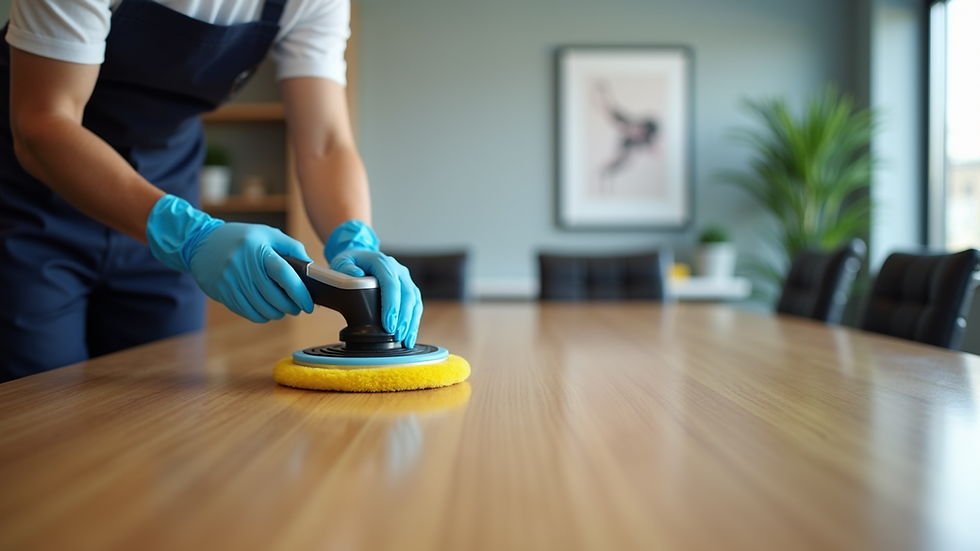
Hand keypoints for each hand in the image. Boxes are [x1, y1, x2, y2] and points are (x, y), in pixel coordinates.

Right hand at [146, 195, 313, 322]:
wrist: (201, 242)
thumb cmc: (242, 238)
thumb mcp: (268, 234)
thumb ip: (292, 248)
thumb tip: (310, 269)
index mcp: (259, 249)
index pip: (284, 274)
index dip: (299, 292)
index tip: (308, 304)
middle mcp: (243, 266)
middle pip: (274, 296)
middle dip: (291, 307)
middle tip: (298, 307)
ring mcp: (231, 281)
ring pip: (261, 308)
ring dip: (277, 313)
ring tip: (284, 309)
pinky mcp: (223, 293)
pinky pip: (247, 312)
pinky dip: (262, 316)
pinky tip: (267, 311)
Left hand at [325, 220, 422, 347]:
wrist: (361, 258)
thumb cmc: (350, 263)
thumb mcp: (341, 262)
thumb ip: (346, 269)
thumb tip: (357, 276)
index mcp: (382, 262)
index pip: (391, 283)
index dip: (391, 305)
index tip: (388, 324)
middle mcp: (398, 270)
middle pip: (407, 294)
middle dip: (404, 318)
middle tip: (397, 336)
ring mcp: (405, 280)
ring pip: (415, 301)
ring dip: (412, 322)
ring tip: (405, 341)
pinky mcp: (408, 290)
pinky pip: (415, 306)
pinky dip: (413, 322)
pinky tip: (409, 337)